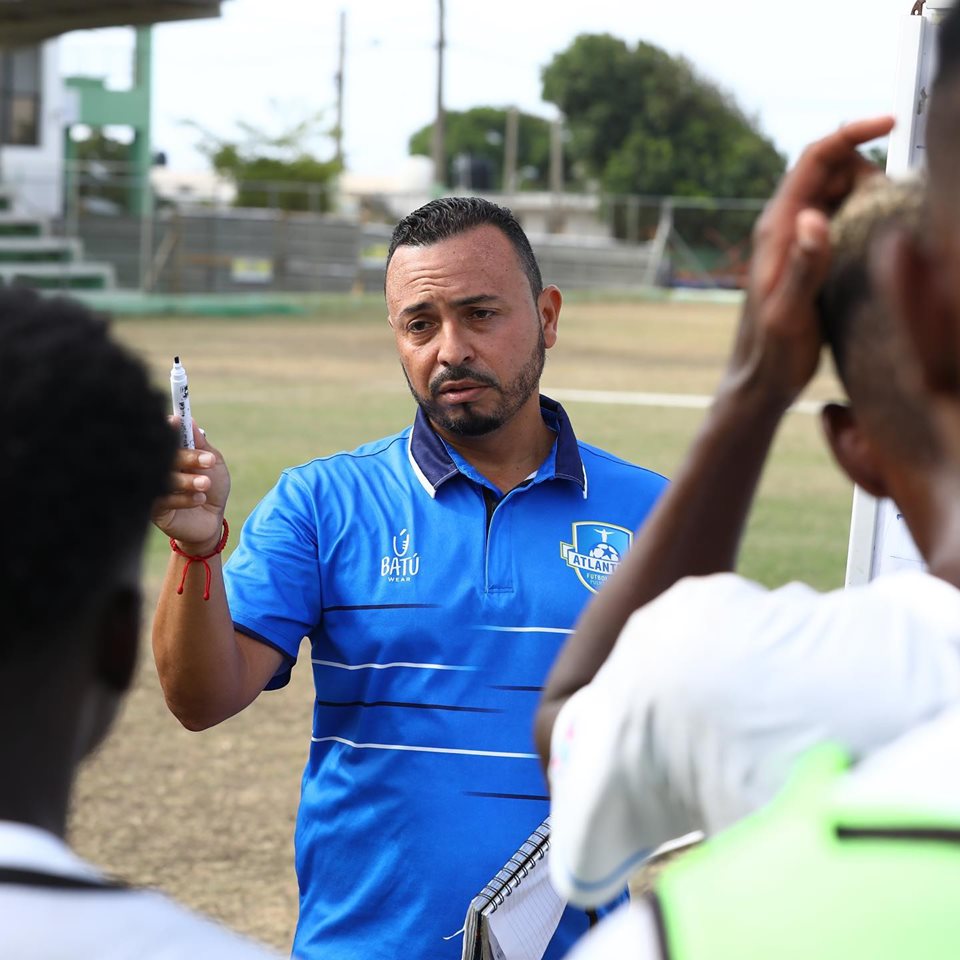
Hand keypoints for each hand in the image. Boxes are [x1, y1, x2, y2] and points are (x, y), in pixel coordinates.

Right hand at [152, 421, 230, 552]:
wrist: (212, 521)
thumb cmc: (212, 488)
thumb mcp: (213, 464)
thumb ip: (201, 444)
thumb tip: (190, 420)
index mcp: (169, 454)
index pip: (161, 437)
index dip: (167, 428)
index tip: (178, 422)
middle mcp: (157, 468)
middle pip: (161, 456)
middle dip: (187, 456)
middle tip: (208, 461)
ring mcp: (152, 488)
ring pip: (163, 479)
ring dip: (188, 480)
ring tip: (206, 483)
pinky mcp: (153, 510)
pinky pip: (164, 500)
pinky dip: (184, 498)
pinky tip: (200, 499)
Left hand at [724, 116, 895, 409]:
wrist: (760, 381)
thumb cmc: (771, 353)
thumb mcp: (789, 312)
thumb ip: (803, 266)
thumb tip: (813, 217)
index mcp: (777, 228)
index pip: (813, 159)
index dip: (851, 134)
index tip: (890, 123)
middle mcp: (784, 226)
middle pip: (829, 169)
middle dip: (865, 166)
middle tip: (892, 199)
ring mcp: (796, 241)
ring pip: (836, 193)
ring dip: (867, 190)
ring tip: (892, 216)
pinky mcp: (808, 258)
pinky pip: (839, 219)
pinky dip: (863, 214)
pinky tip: (882, 235)